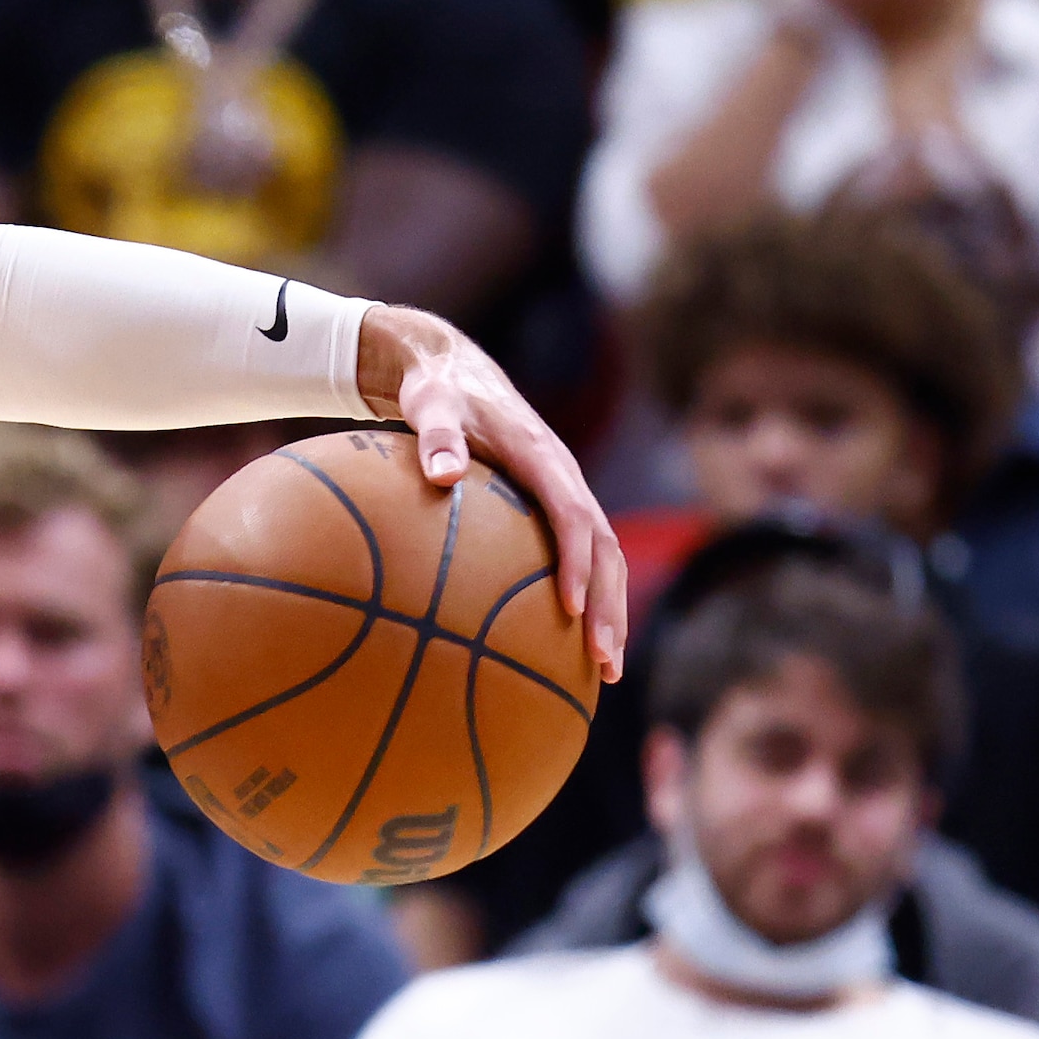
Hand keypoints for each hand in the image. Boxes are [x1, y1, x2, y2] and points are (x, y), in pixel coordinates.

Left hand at [357, 306, 626, 680]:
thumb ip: (435, 435)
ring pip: (604, 557)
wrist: (450, 367)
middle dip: (610, 607)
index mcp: (542, 455)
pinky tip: (567, 646)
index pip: (571, 515)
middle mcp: (563, 476)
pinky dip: (587, 598)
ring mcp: (563, 492)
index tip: (570, 609)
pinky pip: (580, 555)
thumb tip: (440, 473)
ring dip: (610, 611)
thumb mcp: (429, 403)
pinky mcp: (552, 505)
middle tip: (606, 664)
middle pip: (605, 548)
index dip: (576, 562)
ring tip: (607, 671)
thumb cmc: (435, 390)